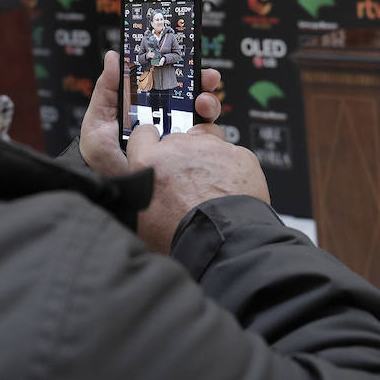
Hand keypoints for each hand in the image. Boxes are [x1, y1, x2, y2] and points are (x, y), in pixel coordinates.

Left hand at [80, 52, 226, 176]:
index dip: (180, 68)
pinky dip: (210, 133)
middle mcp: (167, 122)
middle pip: (192, 95)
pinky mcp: (190, 158)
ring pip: (205, 116)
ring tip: (203, 104)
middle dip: (203, 82)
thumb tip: (113, 55)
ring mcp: (181, 140)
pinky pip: (209, 142)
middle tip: (206, 78)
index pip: (167, 83)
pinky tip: (198, 132)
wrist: (111, 193)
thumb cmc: (101, 160)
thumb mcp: (98, 121)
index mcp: (147, 108)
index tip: (187, 57)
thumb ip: (106, 89)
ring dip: (209, 104)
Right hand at [126, 124, 269, 252]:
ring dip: (208, 161)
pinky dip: (232, 170)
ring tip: (212, 190)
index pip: (143, 134)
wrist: (222, 244)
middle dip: (182, 157)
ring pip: (208, 144)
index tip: (158, 153)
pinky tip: (230, 192)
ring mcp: (211, 148)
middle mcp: (179, 148)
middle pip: (178, 140)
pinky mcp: (239, 154)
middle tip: (188, 184)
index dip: (151, 144)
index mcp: (150, 162)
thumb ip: (140, 194)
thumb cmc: (183, 238)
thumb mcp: (142, 221)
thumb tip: (141, 196)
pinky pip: (233, 156)